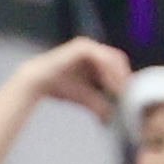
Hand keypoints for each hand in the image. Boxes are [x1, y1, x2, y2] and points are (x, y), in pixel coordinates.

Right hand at [14, 36, 130, 118]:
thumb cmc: (59, 87)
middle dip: (122, 76)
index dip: (123, 78)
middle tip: (125, 91)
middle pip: (118, 59)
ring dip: (117, 74)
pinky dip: (108, 70)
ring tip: (118, 89)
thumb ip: (98, 104)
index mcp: (95, 57)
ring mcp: (88, 46)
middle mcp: (93, 49)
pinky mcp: (83, 47)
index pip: (116, 65)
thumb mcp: (84, 97)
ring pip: (112, 58)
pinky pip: (102, 58)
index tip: (125, 93)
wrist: (38, 81)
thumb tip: (110, 117)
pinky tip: (110, 83)